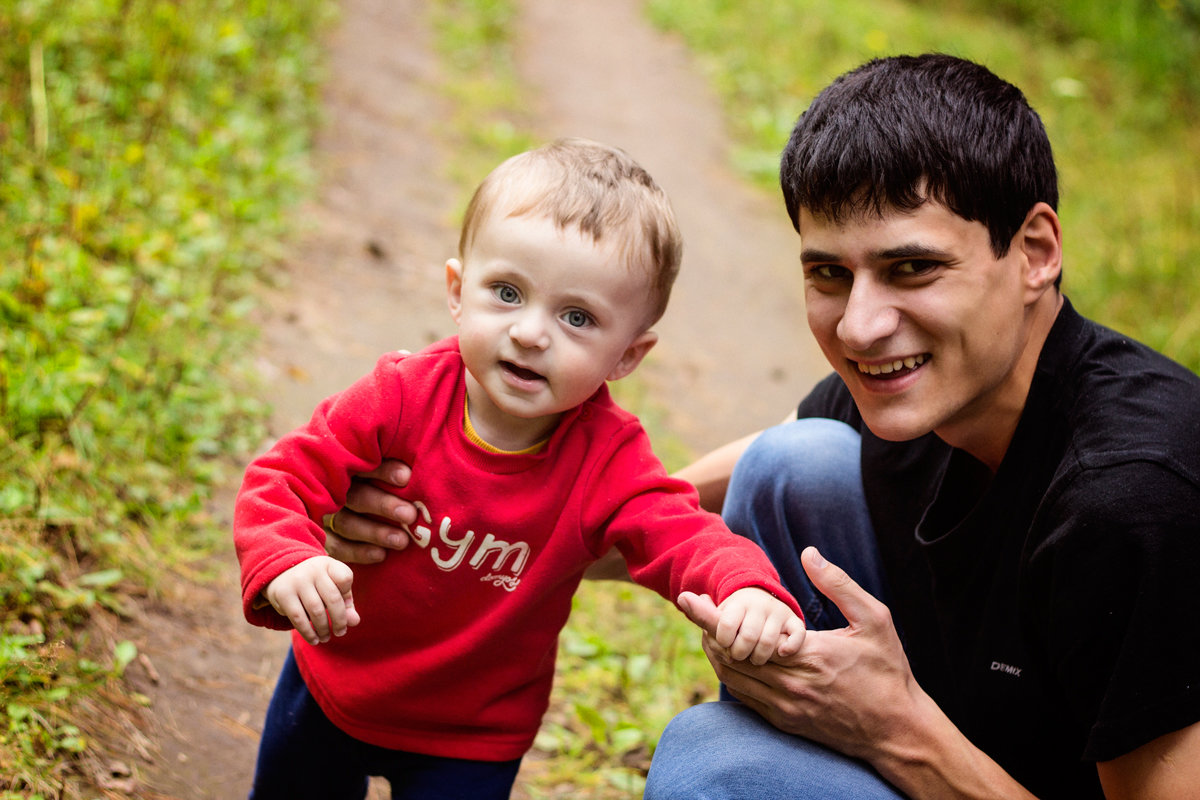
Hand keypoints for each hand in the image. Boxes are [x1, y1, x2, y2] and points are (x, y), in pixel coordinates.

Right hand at [264, 556, 359, 645]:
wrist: (281, 573)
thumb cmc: (315, 584)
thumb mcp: (332, 587)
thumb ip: (346, 603)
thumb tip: (355, 622)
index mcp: (328, 564)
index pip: (345, 578)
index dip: (348, 596)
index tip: (344, 606)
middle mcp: (313, 569)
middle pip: (333, 598)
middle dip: (339, 620)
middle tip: (340, 632)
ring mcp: (297, 580)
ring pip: (316, 611)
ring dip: (323, 629)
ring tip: (326, 637)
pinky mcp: (283, 594)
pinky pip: (298, 618)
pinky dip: (308, 633)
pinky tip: (314, 639)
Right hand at [324, 459, 417, 563]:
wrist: (350, 521)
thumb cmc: (382, 489)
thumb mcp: (384, 474)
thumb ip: (394, 471)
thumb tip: (415, 472)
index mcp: (347, 466)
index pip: (363, 465)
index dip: (384, 470)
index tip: (406, 477)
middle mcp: (331, 489)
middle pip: (355, 495)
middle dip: (383, 505)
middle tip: (409, 515)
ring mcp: (323, 515)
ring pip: (346, 523)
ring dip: (376, 532)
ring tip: (402, 540)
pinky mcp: (322, 538)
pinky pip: (337, 547)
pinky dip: (359, 552)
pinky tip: (381, 555)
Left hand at [679, 548, 920, 757]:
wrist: (898, 731)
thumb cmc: (889, 671)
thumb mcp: (874, 620)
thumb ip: (839, 585)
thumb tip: (809, 553)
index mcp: (808, 655)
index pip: (744, 632)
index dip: (711, 616)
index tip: (689, 598)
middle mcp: (791, 684)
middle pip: (729, 655)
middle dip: (706, 630)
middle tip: (694, 608)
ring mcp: (786, 708)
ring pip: (733, 678)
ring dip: (716, 653)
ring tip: (708, 629)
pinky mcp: (786, 722)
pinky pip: (745, 697)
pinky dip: (732, 675)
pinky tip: (731, 658)